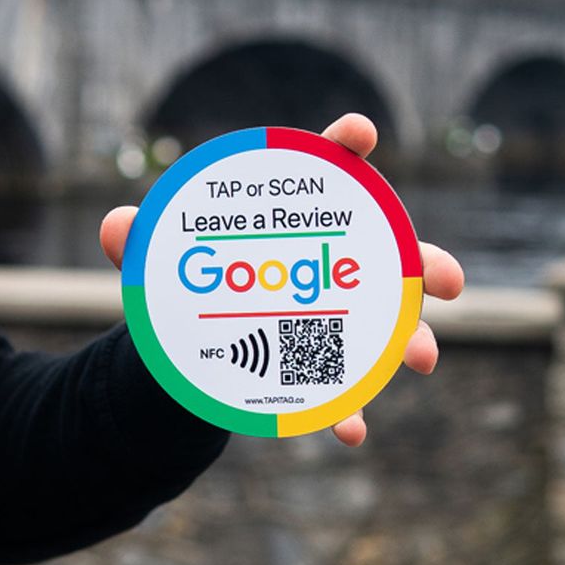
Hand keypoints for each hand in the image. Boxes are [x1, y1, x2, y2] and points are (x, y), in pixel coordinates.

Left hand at [100, 114, 463, 446]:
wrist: (194, 336)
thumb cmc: (193, 280)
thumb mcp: (165, 262)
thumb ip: (144, 242)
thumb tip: (116, 228)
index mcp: (293, 219)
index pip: (323, 171)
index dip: (344, 147)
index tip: (360, 132)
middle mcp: (327, 262)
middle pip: (384, 251)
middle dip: (422, 259)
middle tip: (448, 278)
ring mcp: (332, 314)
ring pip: (383, 323)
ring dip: (409, 339)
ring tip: (423, 357)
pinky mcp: (317, 361)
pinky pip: (342, 388)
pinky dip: (347, 410)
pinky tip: (351, 433)